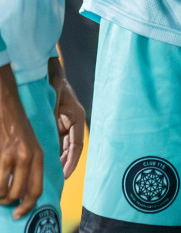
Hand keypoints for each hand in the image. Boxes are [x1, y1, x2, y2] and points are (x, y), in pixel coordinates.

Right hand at [0, 66, 42, 219]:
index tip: (19, 214)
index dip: (27, 205)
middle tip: (2, 201)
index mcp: (39, 156)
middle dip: (8, 202)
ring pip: (3, 190)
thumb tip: (26, 187)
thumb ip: (32, 164)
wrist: (6, 106)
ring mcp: (11, 156)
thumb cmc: (17, 126)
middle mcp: (27, 158)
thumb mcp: (31, 144)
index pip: (36, 189)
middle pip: (18, 194)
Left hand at [46, 58, 84, 177]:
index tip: (64, 175)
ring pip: (63, 145)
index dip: (71, 161)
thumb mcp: (52, 101)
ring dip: (59, 158)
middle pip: (71, 148)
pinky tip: (45, 160)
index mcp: (76, 117)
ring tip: (51, 174)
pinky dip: (53, 150)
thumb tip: (48, 143)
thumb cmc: (52, 83)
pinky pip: (56, 140)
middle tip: (56, 180)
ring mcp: (65, 122)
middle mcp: (72, 121)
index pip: (77, 144)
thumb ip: (52, 120)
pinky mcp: (57, 121)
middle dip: (65, 163)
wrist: (48, 70)